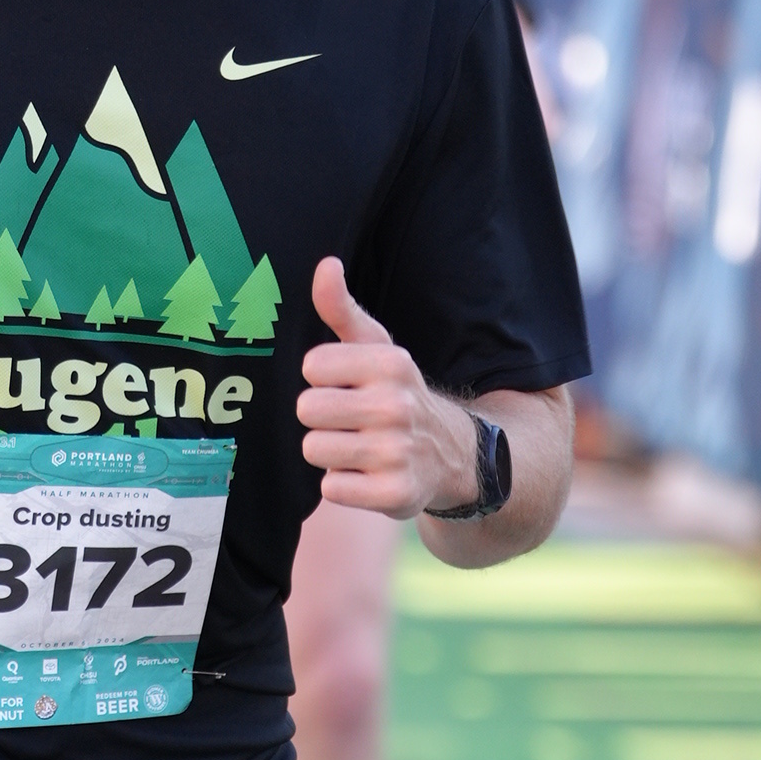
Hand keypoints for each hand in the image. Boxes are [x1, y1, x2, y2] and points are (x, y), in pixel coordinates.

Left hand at [298, 257, 480, 515]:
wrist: (453, 455)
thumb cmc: (395, 394)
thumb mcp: (375, 348)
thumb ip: (341, 308)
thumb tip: (325, 265)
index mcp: (390, 364)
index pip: (312, 366)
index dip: (321, 379)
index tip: (345, 385)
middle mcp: (396, 406)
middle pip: (307, 409)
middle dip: (321, 418)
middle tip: (349, 421)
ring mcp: (397, 452)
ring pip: (314, 449)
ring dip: (329, 453)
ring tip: (357, 448)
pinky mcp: (395, 494)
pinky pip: (331, 489)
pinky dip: (342, 486)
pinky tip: (367, 476)